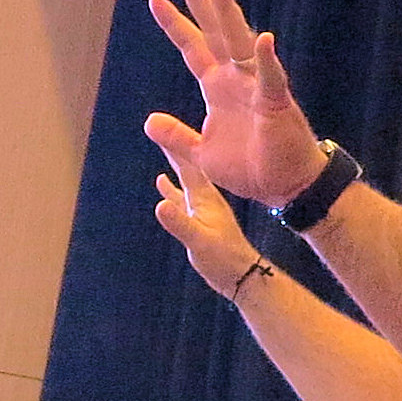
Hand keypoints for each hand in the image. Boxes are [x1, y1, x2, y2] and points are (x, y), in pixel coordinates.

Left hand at [143, 0, 331, 210]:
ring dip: (228, 9)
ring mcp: (256, 85)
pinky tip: (265, 40)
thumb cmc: (248, 166)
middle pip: (213, 30)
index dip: (174, 23)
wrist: (282, 185)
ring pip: (239, 40)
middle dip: (198, 0)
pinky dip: (269, 60)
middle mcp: (235, 77)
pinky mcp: (275, 102)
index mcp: (216, 86)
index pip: (191, 47)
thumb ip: (177, 137)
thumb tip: (149, 121)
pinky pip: (272, 78)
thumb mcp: (202, 154)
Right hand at [146, 127, 269, 298]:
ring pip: (185, 177)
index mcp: (205, 197)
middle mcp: (204, 196)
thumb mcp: (199, 241)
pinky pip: (181, 195)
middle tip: (162, 126)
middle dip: (175, 146)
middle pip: (187, 165)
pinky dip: (171, 186)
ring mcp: (202, 206)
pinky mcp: (199, 218)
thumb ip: (180, 223)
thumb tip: (159, 204)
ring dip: (174, 162)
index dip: (175, 146)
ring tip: (163, 146)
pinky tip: (162, 181)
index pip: (188, 165)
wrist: (242, 274)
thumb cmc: (223, 259)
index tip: (162, 126)